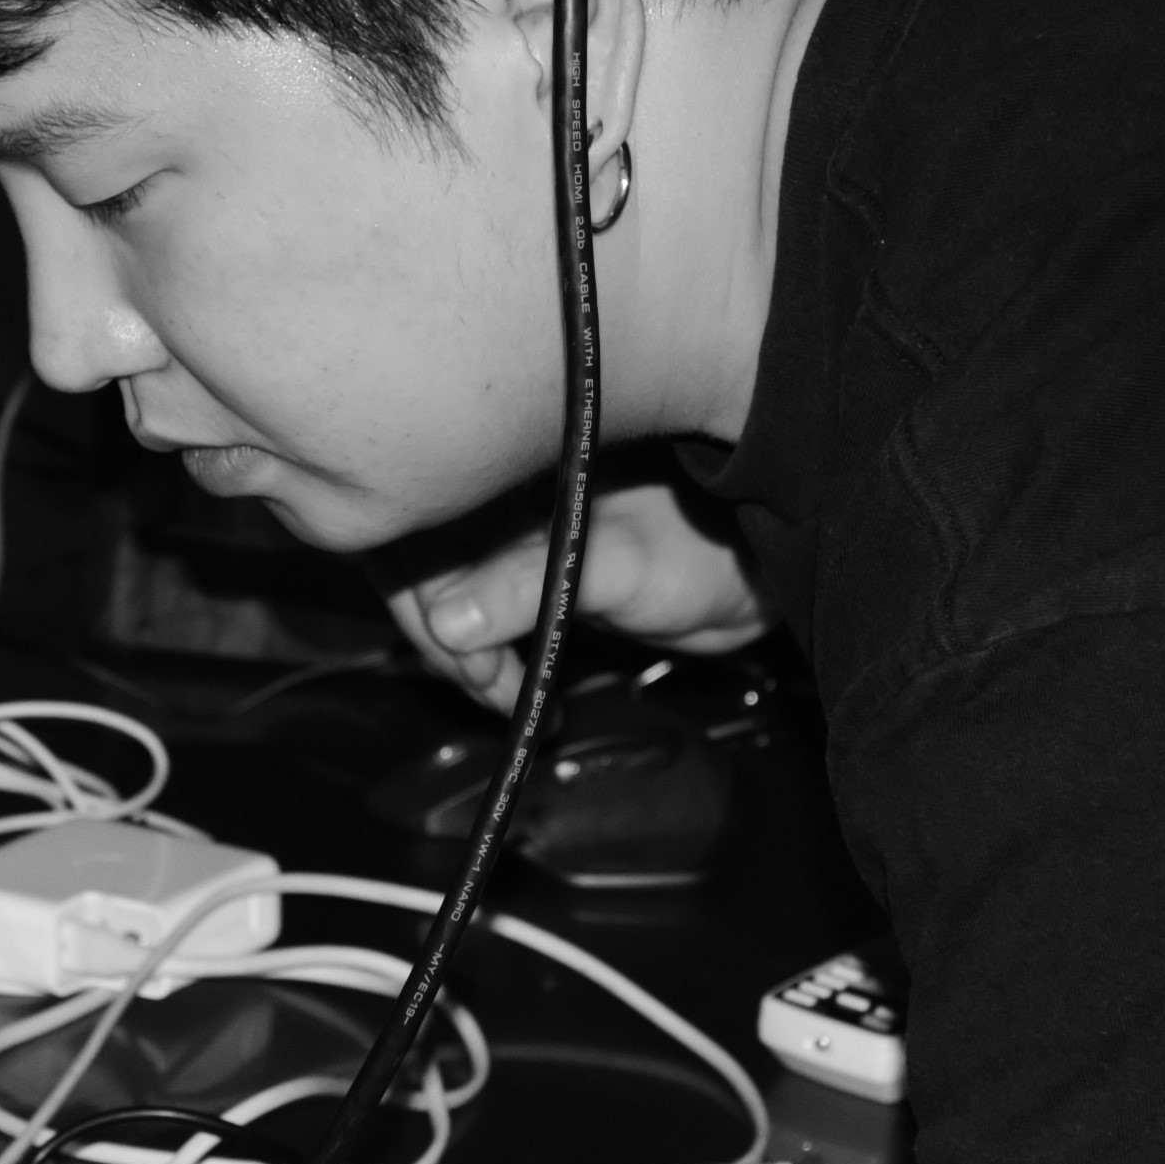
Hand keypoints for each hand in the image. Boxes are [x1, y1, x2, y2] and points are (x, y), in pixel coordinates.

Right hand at [391, 478, 765, 705]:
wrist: (747, 583)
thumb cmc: (703, 554)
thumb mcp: (614, 568)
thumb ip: (530, 588)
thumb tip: (446, 624)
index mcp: (511, 470)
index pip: (417, 524)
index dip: (417, 591)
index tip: (452, 647)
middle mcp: (498, 498)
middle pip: (417, 564)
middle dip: (440, 636)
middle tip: (485, 682)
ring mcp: (508, 539)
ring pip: (442, 597)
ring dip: (459, 655)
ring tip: (503, 694)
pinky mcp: (522, 576)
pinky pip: (471, 616)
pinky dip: (481, 658)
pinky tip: (507, 689)